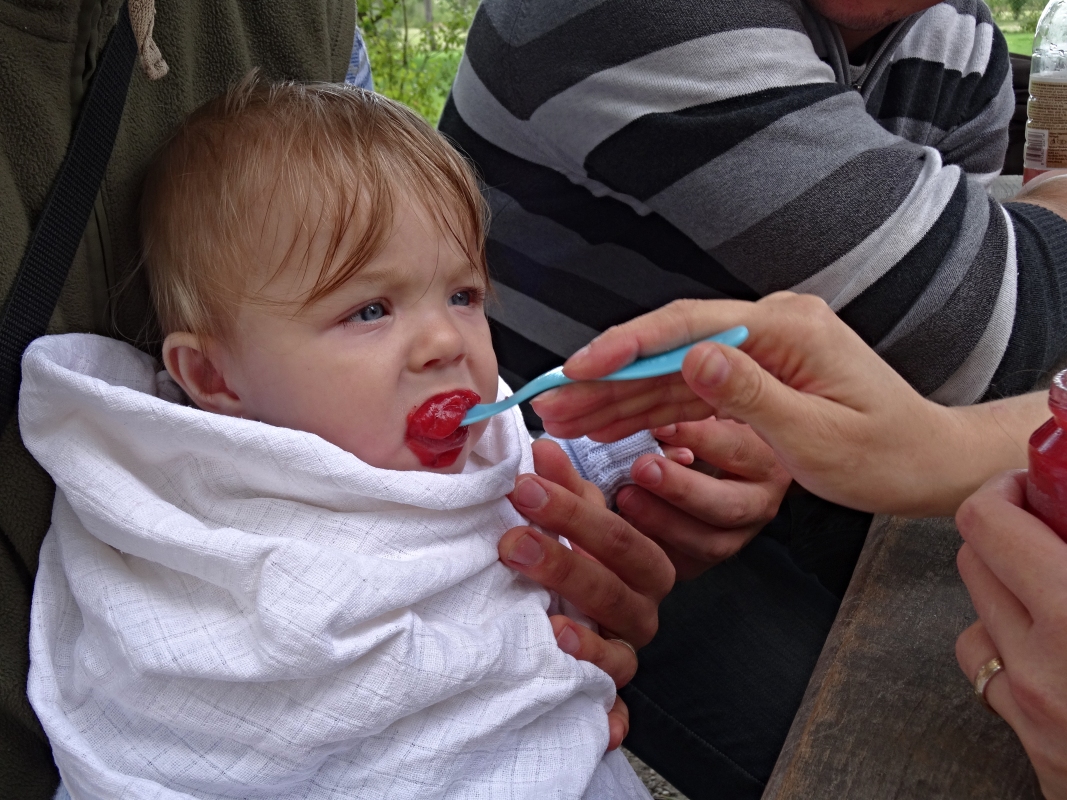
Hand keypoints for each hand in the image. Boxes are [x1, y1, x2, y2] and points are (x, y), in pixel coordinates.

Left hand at [498, 439, 674, 749]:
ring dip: (580, 625)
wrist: (579, 617)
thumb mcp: (572, 518)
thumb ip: (562, 485)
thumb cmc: (578, 554)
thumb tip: (542, 447)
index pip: (617, 532)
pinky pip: (613, 697)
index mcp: (640, 557)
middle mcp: (641, 603)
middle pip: (615, 583)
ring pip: (617, 639)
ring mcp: (626, 647)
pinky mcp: (611, 689)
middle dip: (564, 560)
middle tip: (512, 540)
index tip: (525, 486)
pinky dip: (602, 697)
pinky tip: (571, 665)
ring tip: (545, 616)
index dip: (572, 511)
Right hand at [534, 294, 1037, 516]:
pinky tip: (609, 424)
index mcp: (786, 328)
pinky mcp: (754, 376)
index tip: (577, 367)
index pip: (688, 326)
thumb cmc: (885, 453)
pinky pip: (690, 390)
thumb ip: (750, 393)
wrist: (926, 462)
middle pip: (669, 346)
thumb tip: (692, 356)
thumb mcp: (816, 434)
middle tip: (553, 402)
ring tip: (566, 418)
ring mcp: (759, 351)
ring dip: (618, 396)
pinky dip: (649, 410)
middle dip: (607, 376)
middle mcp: (769, 328)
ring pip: (672, 371)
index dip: (625, 347)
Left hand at [615, 416, 790, 579]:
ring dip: (662, 521)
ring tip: (624, 497)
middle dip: (681, 489)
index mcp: (766, 460)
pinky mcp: (705, 561)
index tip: (659, 425)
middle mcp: (760, 503)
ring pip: (708, 543)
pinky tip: (623, 525)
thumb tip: (659, 414)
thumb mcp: (705, 412)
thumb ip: (689, 411)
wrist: (711, 472)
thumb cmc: (704, 430)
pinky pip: (683, 564)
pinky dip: (652, 547)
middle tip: (641, 468)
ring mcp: (736, 537)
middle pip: (727, 506)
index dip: (697, 437)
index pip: (736, 449)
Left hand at [955, 471, 1066, 799]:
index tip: (1033, 484)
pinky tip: (1058, 650)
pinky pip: (992, 680)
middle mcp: (1041, 665)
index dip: (1006, 490)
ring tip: (1060, 590)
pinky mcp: (1035, 751)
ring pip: (976, 620)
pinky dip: (1014, 654)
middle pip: (973, 563)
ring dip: (1008, 596)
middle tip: (1051, 527)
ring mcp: (1031, 712)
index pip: (987, 523)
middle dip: (1007, 534)